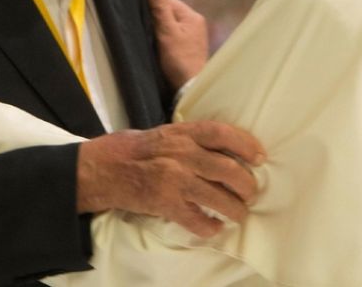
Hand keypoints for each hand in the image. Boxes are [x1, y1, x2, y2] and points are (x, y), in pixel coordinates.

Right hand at [76, 121, 264, 236]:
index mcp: (182, 133)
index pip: (221, 133)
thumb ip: (190, 139)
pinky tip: (214, 228)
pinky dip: (209, 227)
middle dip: (246, 184)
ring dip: (235, 210)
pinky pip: (196, 219)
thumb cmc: (133, 149)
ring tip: (239, 214)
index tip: (259, 156)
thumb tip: (221, 151)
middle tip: (251, 193)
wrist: (102, 169)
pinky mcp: (164, 203)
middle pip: (227, 169)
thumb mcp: (163, 133)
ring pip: (218, 198)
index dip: (245, 144)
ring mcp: (174, 180)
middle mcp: (181, 154)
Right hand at [147, 0, 207, 88]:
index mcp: (192, 16)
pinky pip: (172, 36)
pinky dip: (163, 39)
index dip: (151, 6)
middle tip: (144, 30)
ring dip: (158, 30)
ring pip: (169, 25)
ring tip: (151, 40)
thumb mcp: (167, 32)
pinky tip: (157, 47)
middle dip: (155, 19)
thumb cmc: (179, 60)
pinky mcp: (188, 47)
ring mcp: (192, 36)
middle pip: (168, 12)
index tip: (140, 16)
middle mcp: (195, 23)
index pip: (167, 1)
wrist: (189, 89)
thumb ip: (160, 8)